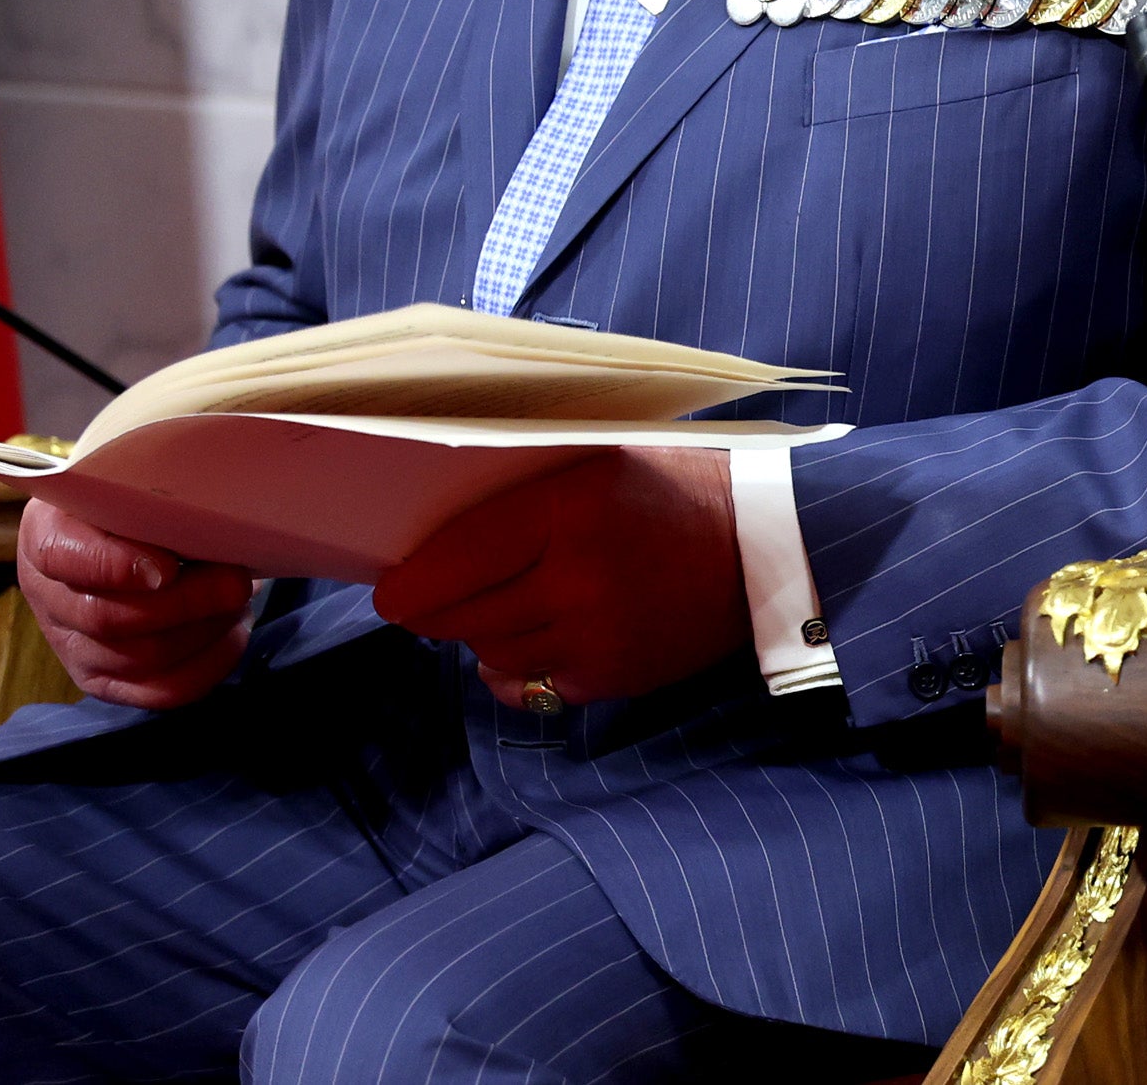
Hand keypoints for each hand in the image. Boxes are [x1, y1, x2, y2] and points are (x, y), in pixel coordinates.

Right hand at [16, 500, 256, 710]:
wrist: (124, 521)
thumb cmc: (134, 492)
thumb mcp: (129, 476)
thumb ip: (150, 492)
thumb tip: (208, 514)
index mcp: (43, 536)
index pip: (63, 557)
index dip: (115, 566)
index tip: (168, 564)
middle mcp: (49, 596)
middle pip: (109, 618)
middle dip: (184, 603)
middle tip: (236, 581)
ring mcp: (73, 645)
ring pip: (140, 659)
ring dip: (202, 631)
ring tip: (239, 600)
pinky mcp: (106, 680)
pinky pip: (159, 692)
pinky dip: (207, 666)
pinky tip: (233, 633)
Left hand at [373, 448, 745, 706]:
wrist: (758, 546)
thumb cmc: (668, 488)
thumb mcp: (594, 461)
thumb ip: (521, 492)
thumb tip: (433, 532)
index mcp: (569, 507)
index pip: (459, 555)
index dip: (411, 582)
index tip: (388, 591)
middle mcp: (578, 577)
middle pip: (465, 614)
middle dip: (432, 611)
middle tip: (418, 603)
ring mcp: (596, 635)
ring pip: (493, 652)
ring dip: (478, 635)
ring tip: (489, 610)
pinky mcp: (613, 677)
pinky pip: (532, 687)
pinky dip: (516, 670)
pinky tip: (524, 644)